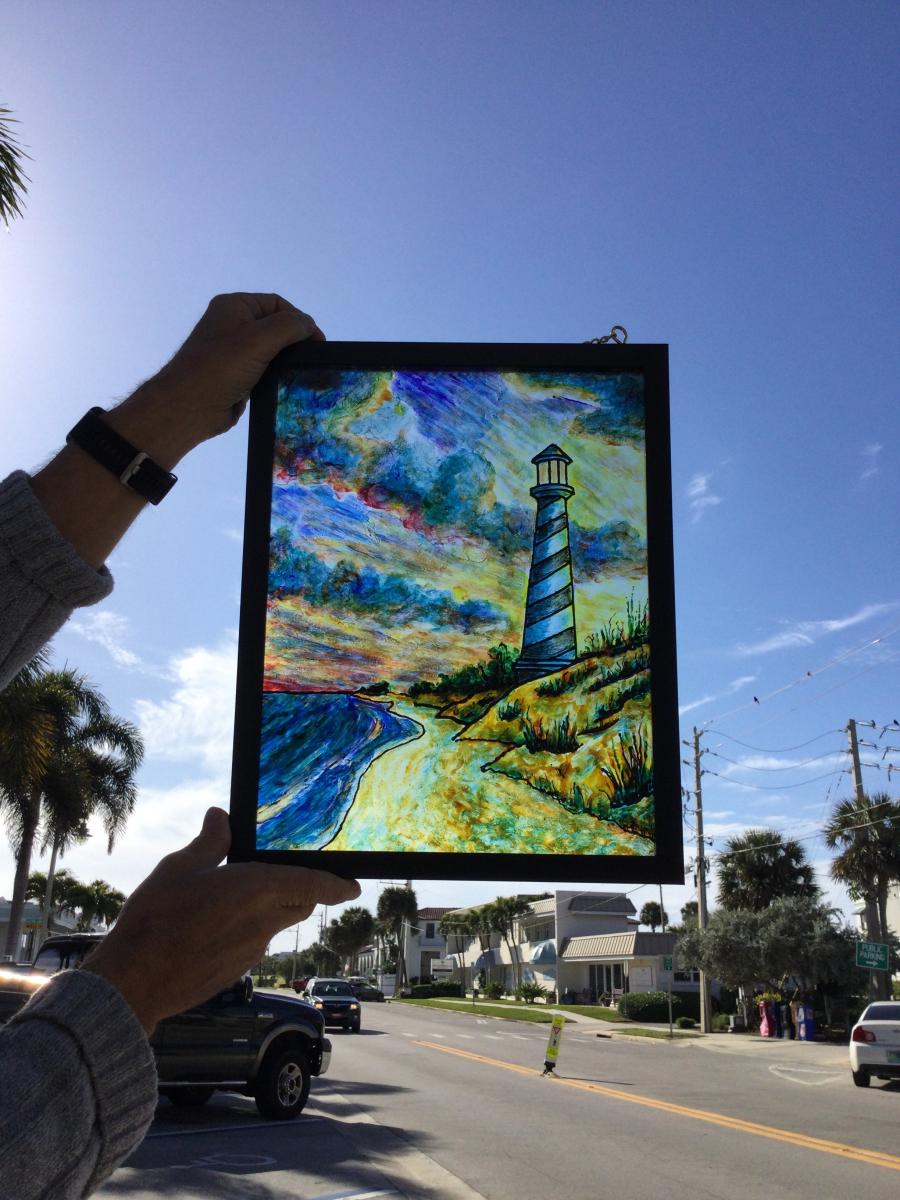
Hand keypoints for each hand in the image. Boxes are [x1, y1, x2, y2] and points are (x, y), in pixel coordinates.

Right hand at [81, 807, 358, 1033]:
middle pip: (300, 905)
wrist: (133, 983)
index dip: (337, 884)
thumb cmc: (157, 918)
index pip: (313, 884)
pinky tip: (216, 926)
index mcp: (258, 890)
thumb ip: (210, 842)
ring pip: (276, 926)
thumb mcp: (180, 867)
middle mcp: (263, 922)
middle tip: (290, 878)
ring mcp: (251, 952)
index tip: (353, 886)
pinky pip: (253, 944)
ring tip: (239, 898)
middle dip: (304, 893)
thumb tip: (221, 817)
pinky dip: (248, 930)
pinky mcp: (234, 971)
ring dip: (271, 911)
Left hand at [110, 293, 323, 468]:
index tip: (317, 343)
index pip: (277, 304)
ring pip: (271, 350)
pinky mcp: (237, 374)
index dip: (299, 320)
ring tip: (302, 373)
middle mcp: (233, 324)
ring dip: (286, 360)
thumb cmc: (220, 368)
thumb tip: (308, 324)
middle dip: (294, 341)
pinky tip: (287, 384)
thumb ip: (288, 327)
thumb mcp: (257, 340)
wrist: (189, 408)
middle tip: (312, 360)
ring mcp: (234, 351)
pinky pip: (264, 369)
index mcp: (234, 307)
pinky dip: (277, 374)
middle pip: (275, 326)